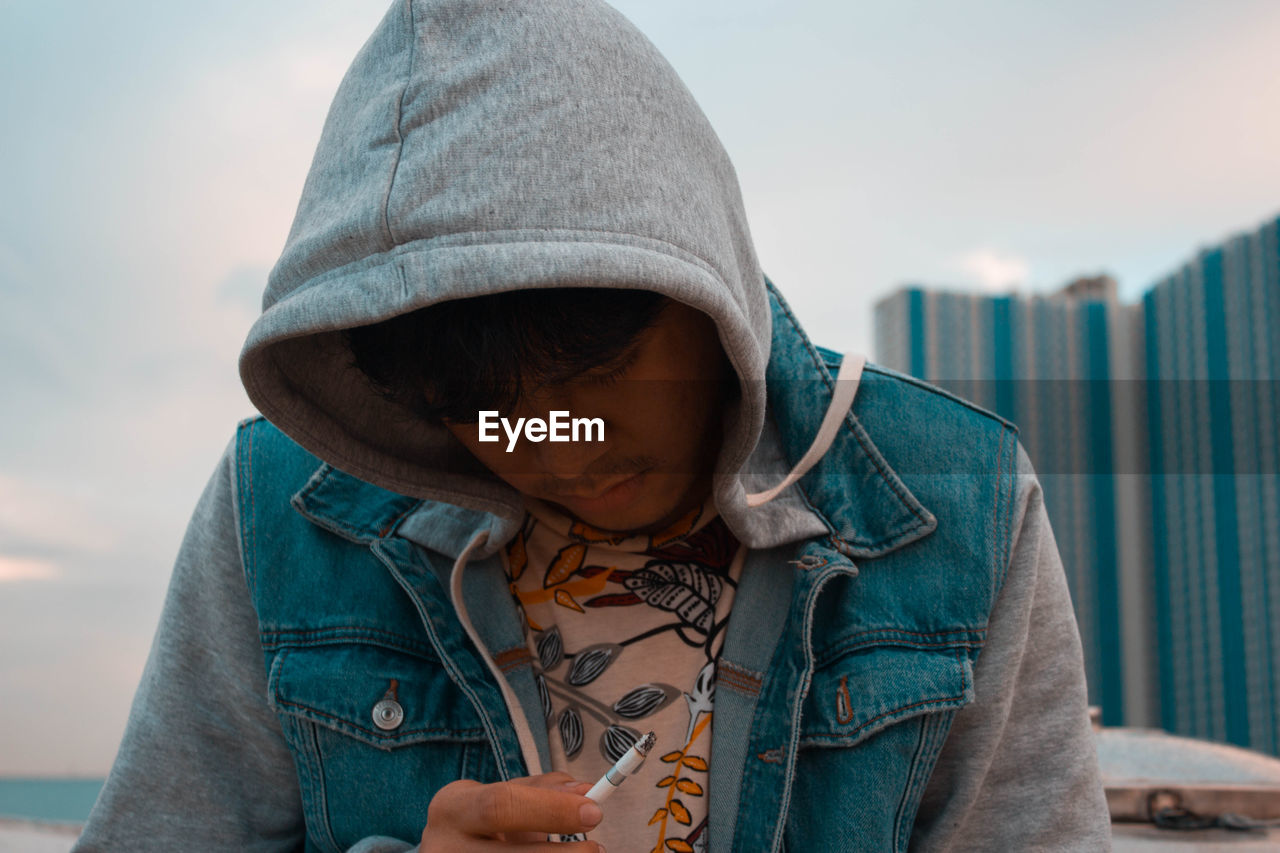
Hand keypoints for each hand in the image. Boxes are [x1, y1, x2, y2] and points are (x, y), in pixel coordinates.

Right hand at [419, 772, 605, 851]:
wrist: (447, 848)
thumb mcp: (501, 795)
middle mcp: (445, 847)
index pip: (500, 806)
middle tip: (595, 848)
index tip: (592, 811)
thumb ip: (543, 790)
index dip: (550, 809)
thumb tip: (585, 793)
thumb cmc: (481, 821)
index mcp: (451, 808)